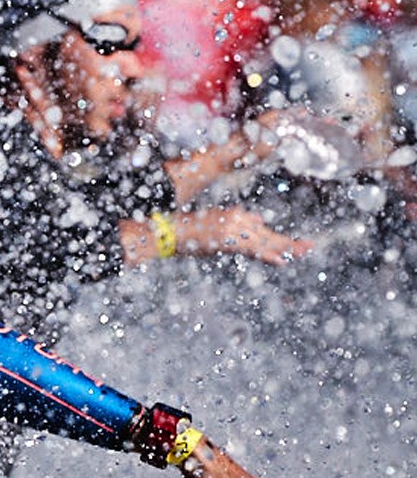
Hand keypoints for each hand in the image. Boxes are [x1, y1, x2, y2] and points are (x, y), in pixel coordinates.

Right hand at [176, 206, 311, 264]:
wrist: (169, 231)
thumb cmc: (189, 228)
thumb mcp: (216, 221)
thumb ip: (239, 221)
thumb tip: (260, 219)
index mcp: (236, 217)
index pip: (262, 231)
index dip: (280, 239)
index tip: (296, 246)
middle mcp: (238, 221)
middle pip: (267, 236)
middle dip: (288, 243)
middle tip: (309, 247)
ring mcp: (233, 230)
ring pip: (264, 242)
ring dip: (284, 249)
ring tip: (302, 252)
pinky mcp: (227, 240)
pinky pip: (252, 250)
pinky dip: (268, 255)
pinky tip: (281, 260)